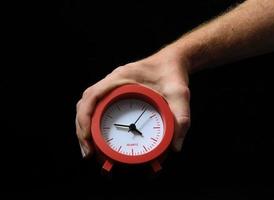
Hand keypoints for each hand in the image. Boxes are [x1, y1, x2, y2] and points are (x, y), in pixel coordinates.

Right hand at [76, 46, 190, 157]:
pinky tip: (97, 135)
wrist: (173, 61)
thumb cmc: (173, 73)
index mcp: (121, 78)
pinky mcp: (116, 91)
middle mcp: (112, 81)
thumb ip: (181, 118)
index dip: (85, 118)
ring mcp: (112, 86)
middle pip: (85, 103)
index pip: (92, 96)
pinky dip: (93, 121)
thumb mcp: (179, 94)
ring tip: (90, 148)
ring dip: (85, 126)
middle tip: (89, 152)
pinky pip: (97, 105)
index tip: (87, 138)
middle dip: (82, 128)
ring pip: (88, 105)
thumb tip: (175, 146)